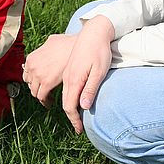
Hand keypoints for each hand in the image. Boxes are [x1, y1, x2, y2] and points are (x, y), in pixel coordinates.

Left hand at [23, 33, 76, 107]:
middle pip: (30, 84)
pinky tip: (51, 102)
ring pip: (34, 92)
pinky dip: (46, 101)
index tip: (39, 83)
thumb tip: (44, 52)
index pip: (27, 74)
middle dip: (36, 88)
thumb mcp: (50, 42)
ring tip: (48, 97)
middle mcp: (32, 67)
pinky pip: (42, 97)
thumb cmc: (67, 44)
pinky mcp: (46, 83)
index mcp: (31, 58)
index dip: (33, 80)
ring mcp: (38, 75)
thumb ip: (43, 49)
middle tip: (44, 91)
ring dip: (41, 96)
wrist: (76, 47)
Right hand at [60, 15, 114, 133]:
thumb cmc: (99, 52)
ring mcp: (67, 73)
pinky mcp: (69, 69)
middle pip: (65, 103)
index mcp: (74, 80)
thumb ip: (90, 89)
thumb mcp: (99, 72)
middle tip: (78, 127)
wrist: (94, 33)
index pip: (70, 106)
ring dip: (68, 107)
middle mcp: (67, 77)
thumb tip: (84, 107)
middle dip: (71, 117)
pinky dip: (68, 98)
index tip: (79, 130)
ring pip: (63, 95)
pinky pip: (65, 88)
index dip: (74, 120)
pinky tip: (74, 100)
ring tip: (76, 117)